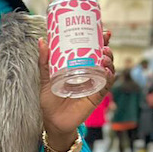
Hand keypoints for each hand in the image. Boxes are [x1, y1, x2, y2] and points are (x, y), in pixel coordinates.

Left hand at [39, 28, 115, 147]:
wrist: (52, 121)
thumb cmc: (50, 100)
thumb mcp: (46, 78)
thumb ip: (44, 62)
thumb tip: (42, 41)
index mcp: (80, 67)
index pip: (93, 51)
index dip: (99, 40)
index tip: (102, 30)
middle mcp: (89, 74)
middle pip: (103, 58)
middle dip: (107, 47)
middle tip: (104, 41)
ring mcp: (94, 85)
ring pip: (108, 69)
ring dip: (109, 60)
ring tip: (104, 55)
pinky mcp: (96, 96)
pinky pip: (106, 86)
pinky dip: (108, 77)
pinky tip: (106, 71)